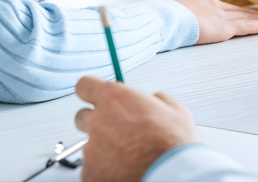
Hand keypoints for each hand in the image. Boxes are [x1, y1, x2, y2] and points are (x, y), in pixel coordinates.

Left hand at [75, 75, 199, 181]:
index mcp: (115, 99)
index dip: (92, 90)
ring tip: (128, 155)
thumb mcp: (174, 110)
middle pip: (82, 116)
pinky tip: (124, 169)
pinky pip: (92, 167)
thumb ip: (155, 100)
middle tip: (118, 130)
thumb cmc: (174, 147)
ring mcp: (91, 149)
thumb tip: (153, 101)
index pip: (84, 85)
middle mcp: (98, 121)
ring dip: (104, 147)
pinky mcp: (90, 173)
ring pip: (90, 145)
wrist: (171, 176)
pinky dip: (104, 168)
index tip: (96, 96)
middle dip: (97, 121)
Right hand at [177, 0, 257, 43]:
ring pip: (247, 16)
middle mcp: (215, 6)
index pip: (226, 7)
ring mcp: (221, 15)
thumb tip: (182, 25)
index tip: (248, 10)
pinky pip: (247, 26)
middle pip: (240, 10)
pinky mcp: (225, 27)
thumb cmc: (167, 20)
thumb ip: (185, 19)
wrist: (169, 19)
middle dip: (255, 12)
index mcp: (203, 3)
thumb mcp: (176, 16)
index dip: (239, 9)